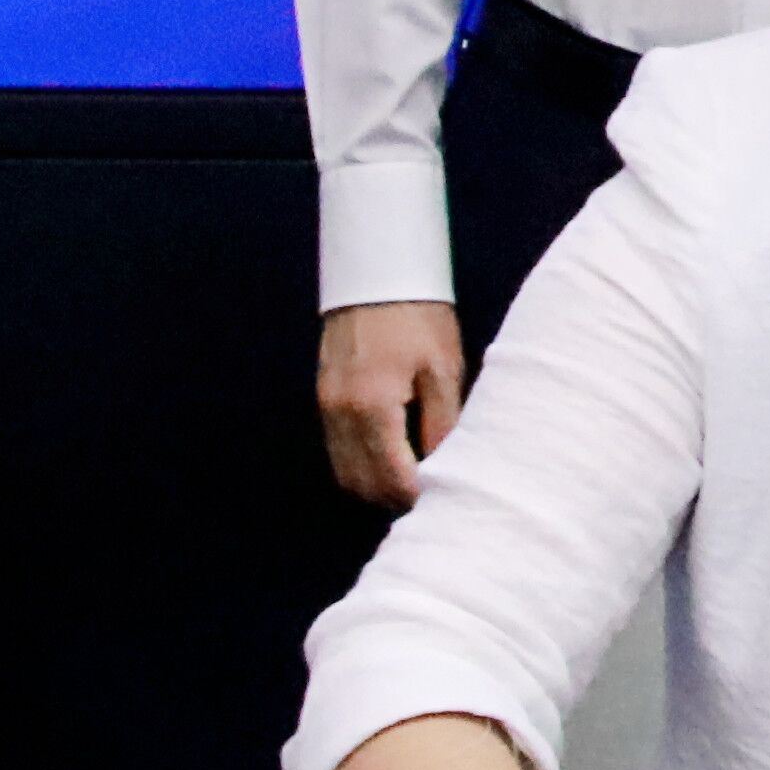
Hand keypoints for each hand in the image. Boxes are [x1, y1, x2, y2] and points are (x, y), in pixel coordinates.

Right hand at [320, 302, 466, 506]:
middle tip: (431, 494)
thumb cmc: (418, 316)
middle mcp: (340, 413)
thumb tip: (446, 469)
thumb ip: (443, 424)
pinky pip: (337, 448)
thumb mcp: (444, 369)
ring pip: (344, 472)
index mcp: (373, 407)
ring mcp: (326, 405)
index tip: (444, 498)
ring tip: (414, 477)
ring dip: (375, 483)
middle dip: (394, 498)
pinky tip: (392, 453)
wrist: (377, 271)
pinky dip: (361, 462)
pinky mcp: (323, 396)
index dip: (418, 497)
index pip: (391, 478)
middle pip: (361, 485)